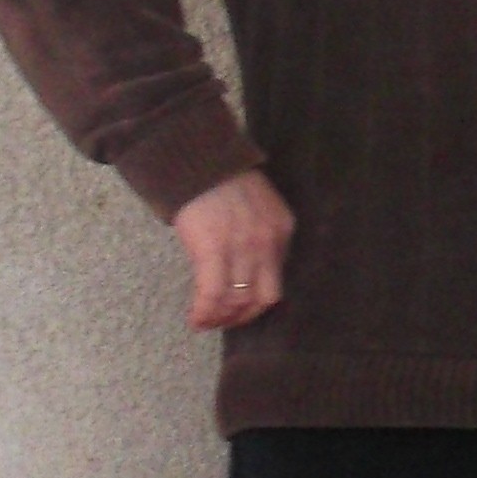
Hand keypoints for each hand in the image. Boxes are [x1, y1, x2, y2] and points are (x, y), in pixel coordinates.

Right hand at [173, 169, 294, 332]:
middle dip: (243, 316)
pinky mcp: (214, 251)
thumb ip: (255, 230)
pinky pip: (214, 296)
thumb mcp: (254, 203)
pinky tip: (195, 319)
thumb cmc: (218, 176)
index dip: (256, 300)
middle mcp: (269, 242)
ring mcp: (243, 248)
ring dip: (221, 319)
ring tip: (205, 321)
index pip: (277, 278)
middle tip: (224, 321)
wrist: (196, 155)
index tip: (240, 307)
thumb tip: (241, 261)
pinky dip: (204, 313)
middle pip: (264, 298)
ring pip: (239, 302)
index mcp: (281, 228)